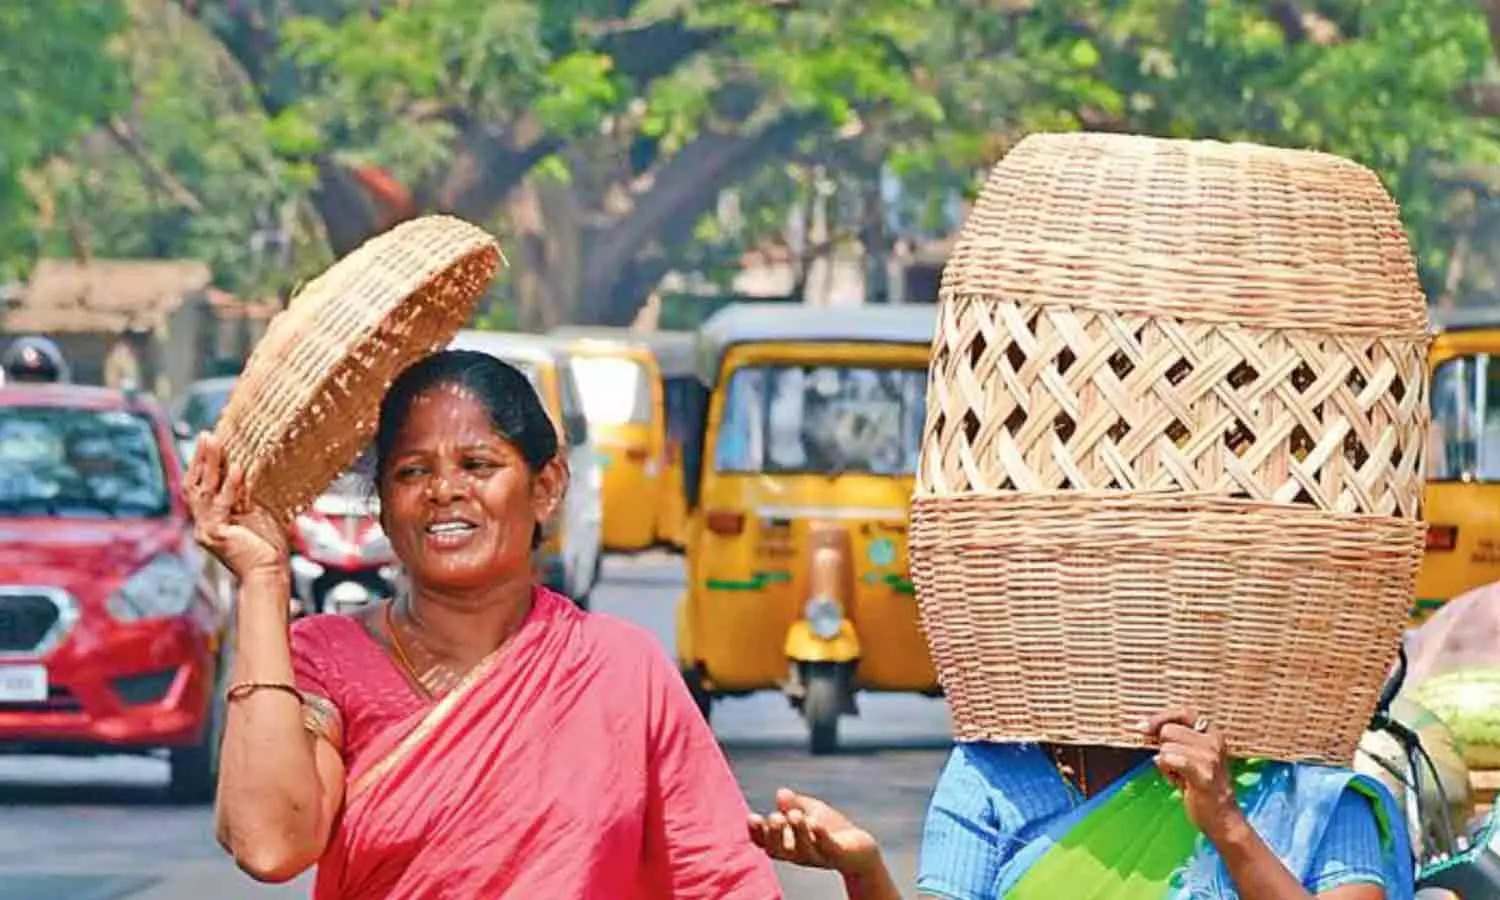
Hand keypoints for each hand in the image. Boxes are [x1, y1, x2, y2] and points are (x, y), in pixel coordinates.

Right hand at [185, 433, 288, 582]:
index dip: (202, 464)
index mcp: (211, 519)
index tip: (209, 441)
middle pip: (195, 485)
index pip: (200, 487)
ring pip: (203, 491)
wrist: (269, 575)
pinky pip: (222, 505)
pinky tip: (239, 469)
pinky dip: (230, 486)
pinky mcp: (217, 535)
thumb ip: (247, 495)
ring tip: (215, 442)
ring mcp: (207, 530)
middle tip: (206, 435)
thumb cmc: (268, 548)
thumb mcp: (256, 514)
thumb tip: (250, 468)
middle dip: (200, 459)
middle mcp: (203, 524)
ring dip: (210, 464)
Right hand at [747, 788, 881, 876]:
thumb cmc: (831, 830)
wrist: (861, 849)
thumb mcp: (810, 812)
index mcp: (788, 845)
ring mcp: (818, 856)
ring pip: (803, 849)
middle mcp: (799, 854)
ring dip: (798, 832)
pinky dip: (821, 836)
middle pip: (779, 850)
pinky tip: (816, 823)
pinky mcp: (838, 854)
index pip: (765, 843)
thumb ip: (794, 804)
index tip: (752, 816)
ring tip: (795, 814)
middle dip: (774, 835)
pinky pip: (828, 847)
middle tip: (774, 818)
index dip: (756, 833)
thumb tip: (780, 793)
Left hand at [1141, 708, 1245, 843]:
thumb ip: (1175, 739)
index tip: (1142, 727)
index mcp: (1212, 733)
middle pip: (1168, 731)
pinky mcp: (1203, 774)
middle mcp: (1214, 741)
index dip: (1160, 718)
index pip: (1182, 713)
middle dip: (1163, 748)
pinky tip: (1178, 782)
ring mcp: (1210, 757)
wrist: (1222, 817)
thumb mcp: (1191, 756)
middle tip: (1176, 767)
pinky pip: (1169, 760)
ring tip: (1180, 777)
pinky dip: (1167, 771)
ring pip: (1166, 748)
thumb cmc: (1202, 786)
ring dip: (1166, 764)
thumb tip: (1144, 726)